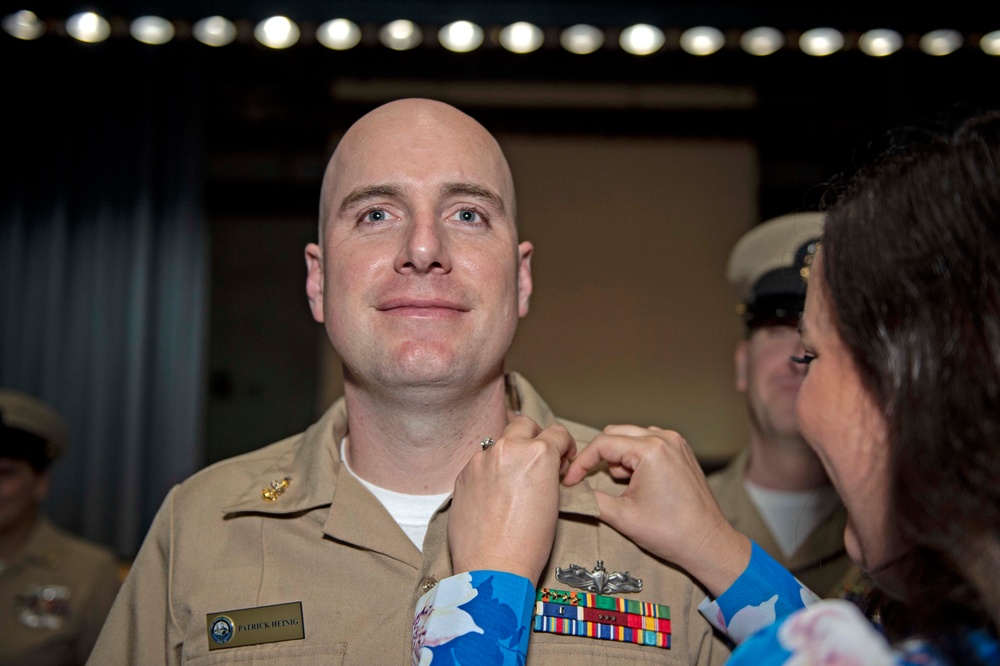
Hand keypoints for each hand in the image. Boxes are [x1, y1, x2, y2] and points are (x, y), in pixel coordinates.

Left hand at [449, 416, 576, 583]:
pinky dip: (489, 471)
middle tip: (537, 462)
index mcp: (538, 454)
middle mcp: (508, 449)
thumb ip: (548, 474)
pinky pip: (481, 462)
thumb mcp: (553, 503)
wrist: (492, 567)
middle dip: (535, 438)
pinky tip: (492, 496)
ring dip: (509, 455)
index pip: (558, 433)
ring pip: (499, 443)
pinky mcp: (463, 474)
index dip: (565, 447)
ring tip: (511, 483)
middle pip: (525, 424)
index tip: (562, 460)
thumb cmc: (529, 544)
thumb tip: (545, 468)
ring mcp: (481, 459)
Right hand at [563, 425, 749, 596]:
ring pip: (631, 436)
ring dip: (618, 456)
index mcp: (650, 450)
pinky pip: (648, 443)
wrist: (708, 544)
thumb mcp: (622, 517)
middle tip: (589, 480)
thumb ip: (590, 499)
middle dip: (599, 457)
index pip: (602, 444)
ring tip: (621, 485)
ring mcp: (676, 443)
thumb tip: (569, 492)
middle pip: (615, 433)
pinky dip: (635, 457)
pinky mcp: (682, 451)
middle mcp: (665, 438)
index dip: (581, 462)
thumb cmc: (670, 532)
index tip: (570, 481)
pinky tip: (637, 481)